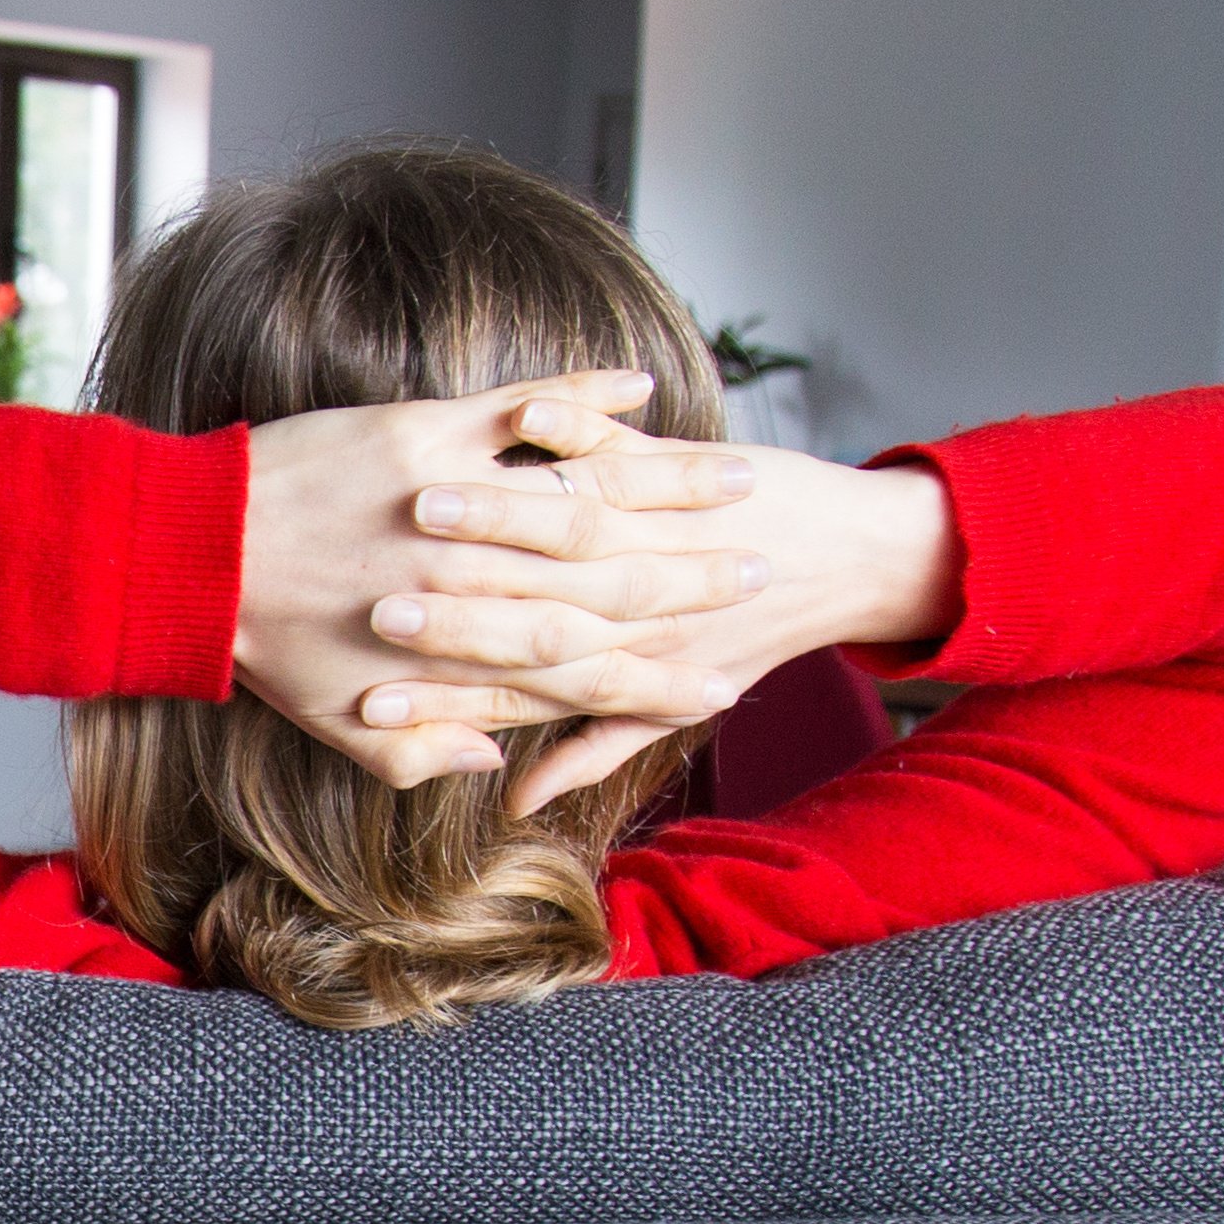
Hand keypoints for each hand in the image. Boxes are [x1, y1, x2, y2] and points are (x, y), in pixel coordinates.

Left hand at [233, 376, 772, 786]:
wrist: (189, 559)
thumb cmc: (265, 646)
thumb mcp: (344, 727)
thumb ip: (426, 754)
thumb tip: (497, 776)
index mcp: (457, 658)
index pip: (584, 676)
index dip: (659, 684)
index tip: (723, 685)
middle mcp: (466, 583)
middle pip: (610, 585)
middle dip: (696, 583)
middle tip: (766, 573)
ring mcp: (448, 504)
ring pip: (580, 499)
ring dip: (668, 489)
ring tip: (737, 486)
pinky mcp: (421, 434)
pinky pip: (519, 410)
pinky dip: (583, 397)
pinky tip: (641, 388)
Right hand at [366, 438, 966, 812]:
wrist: (852, 567)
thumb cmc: (747, 635)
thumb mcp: (669, 705)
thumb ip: (591, 748)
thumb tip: (516, 804)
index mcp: (617, 658)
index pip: (520, 682)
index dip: (439, 694)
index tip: (372, 702)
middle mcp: (630, 598)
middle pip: (530, 602)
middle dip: (445, 607)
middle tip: (372, 608)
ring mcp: (652, 526)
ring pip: (565, 521)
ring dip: (492, 513)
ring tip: (422, 504)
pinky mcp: (666, 464)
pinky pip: (610, 444)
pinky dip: (574, 426)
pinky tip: (522, 420)